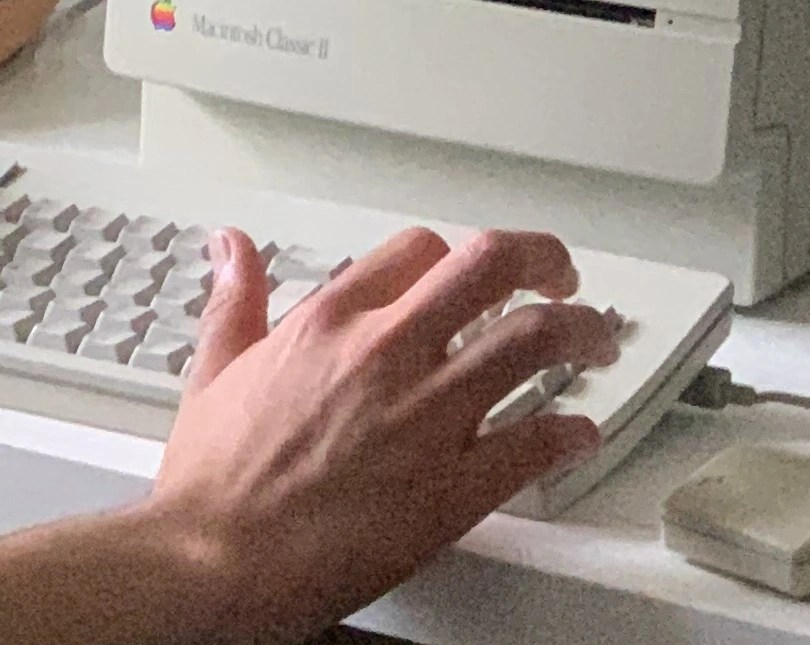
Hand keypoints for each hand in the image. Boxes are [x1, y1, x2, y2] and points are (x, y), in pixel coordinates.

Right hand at [135, 228, 620, 642]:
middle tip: (560, 280)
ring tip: (594, 343)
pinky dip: (571, 435)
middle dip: (544, 262)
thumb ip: (237, 301)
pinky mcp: (452, 487)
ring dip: (579, 334)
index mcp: (332, 322)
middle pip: (493, 266)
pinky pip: (537, 444)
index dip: (457, 255)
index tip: (475, 274)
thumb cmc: (215, 481)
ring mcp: (426, 418)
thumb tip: (230, 249)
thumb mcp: (215, 369)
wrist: (216, 560)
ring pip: (534, 340)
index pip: (421, 249)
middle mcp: (386, 354)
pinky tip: (579, 434)